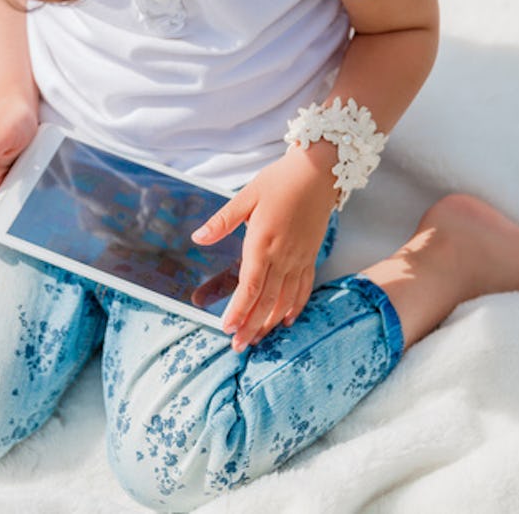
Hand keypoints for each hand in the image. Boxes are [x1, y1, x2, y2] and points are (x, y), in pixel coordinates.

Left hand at [192, 143, 338, 351]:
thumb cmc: (281, 180)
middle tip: (238, 346)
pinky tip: (285, 320)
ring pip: (285, 299)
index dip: (239, 310)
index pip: (250, 287)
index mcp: (263, 242)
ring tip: (257, 340)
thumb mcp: (246, 196)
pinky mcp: (310, 256)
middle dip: (251, 326)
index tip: (227, 328)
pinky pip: (303, 288)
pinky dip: (294, 307)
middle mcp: (283, 256)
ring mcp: (299, 258)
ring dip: (270, 323)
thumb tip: (198, 237)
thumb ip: (223, 221)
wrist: (320, 172)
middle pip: (266, 300)